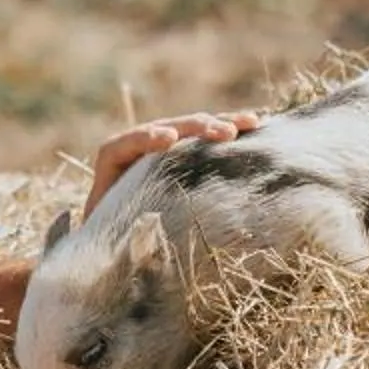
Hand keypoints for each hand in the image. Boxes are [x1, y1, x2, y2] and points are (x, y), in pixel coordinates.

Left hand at [80, 109, 259, 218]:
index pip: (126, 144)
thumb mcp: (113, 235)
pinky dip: (229, 128)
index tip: (170, 140)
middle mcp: (139, 146)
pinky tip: (255, 124)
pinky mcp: (184, 149)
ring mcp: (165, 144)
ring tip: (249, 124)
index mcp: (113, 161)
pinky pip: (207, 135)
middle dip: (196, 128)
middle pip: (167, 129)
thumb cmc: (115, 235)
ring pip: (192, 127)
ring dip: (221, 124)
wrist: (119, 232)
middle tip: (223, 132)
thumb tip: (144, 244)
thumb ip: (123, 236)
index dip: (146, 138)